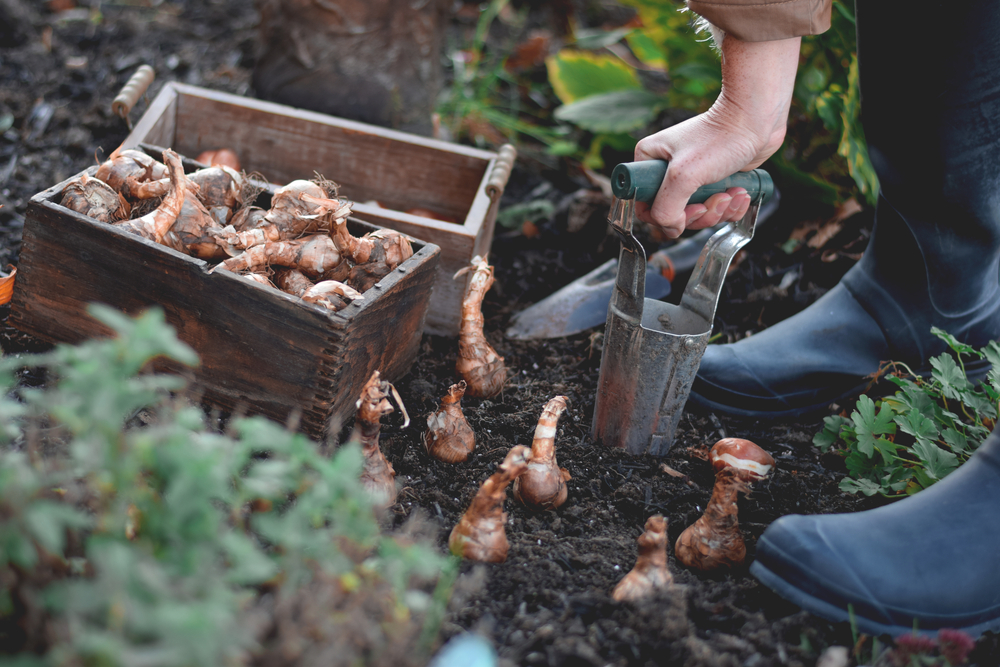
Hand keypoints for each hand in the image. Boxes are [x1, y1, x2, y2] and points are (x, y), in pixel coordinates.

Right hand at [634, 34, 800, 237]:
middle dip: (700, 213)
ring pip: (697, 214)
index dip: (666, 216)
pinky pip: (716, 209)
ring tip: (732, 193)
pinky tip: (740, 192)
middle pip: (673, 214)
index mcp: (650, 162)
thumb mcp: (684, 175)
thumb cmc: (721, 137)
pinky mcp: (714, 181)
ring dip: (719, 210)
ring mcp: (691, 177)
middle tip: (716, 199)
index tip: (691, 208)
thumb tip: (669, 228)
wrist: (756, 118)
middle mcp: (667, 170)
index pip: (644, 206)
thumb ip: (666, 208)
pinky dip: (731, 206)